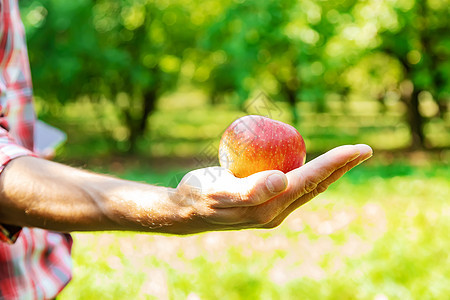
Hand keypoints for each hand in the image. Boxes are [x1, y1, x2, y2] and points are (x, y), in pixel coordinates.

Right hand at [172, 144, 371, 232]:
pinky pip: (295, 188)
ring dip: (331, 172)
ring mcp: (272, 210)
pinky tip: (313, 164)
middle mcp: (276, 212)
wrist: (186, 211)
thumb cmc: (199, 195)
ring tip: (347, 157)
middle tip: (363, 150)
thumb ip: (250, 189)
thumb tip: (283, 179)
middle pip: (317, 186)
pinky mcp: (266, 205)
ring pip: (309, 189)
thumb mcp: (219, 191)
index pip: (310, 181)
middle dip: (342, 168)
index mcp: (270, 208)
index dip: (336, 163)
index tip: (359, 148)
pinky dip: (311, 174)